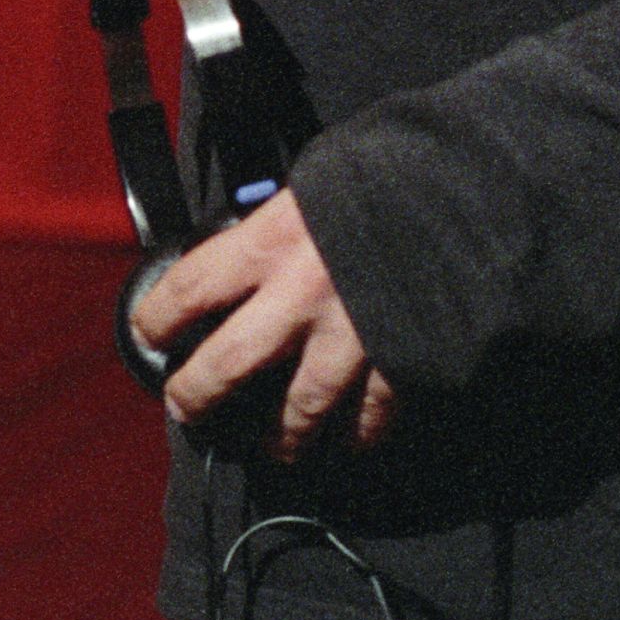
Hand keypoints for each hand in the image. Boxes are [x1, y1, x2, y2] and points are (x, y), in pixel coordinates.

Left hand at [132, 188, 399, 461]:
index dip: (158, 317)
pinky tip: (348, 443)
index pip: (188, 289)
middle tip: (186, 408)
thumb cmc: (389, 172)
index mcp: (270, 243)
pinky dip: (358, 435)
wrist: (469, 189)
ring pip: (299, 410)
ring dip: (280, 437)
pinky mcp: (398, 363)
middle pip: (227, 366)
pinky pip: (370, 416)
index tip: (151, 331)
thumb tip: (258, 244)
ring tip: (272, 448)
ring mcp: (349, 339)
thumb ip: (280, 222)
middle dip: (197, 395)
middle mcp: (298, 298)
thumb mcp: (314, 180)